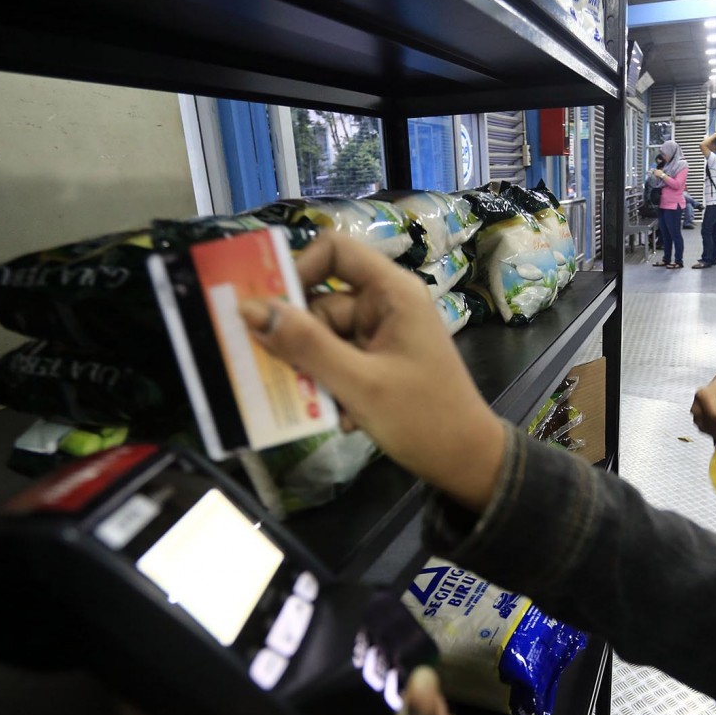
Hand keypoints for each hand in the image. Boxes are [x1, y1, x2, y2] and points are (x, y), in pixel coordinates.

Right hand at [238, 232, 503, 512]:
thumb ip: (304, 345)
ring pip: (324, 339)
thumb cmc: (423, 418)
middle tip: (280, 373)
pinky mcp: (378, 364)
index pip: (335, 251)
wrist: (467, 463)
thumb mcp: (358, 383)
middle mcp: (386, 305)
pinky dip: (332, 388)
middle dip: (301, 342)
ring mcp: (383, 336)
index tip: (270, 308)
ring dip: (315, 373)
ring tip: (323, 405)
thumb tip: (248, 309)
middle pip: (321, 303)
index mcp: (392, 292)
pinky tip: (344, 418)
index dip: (299, 270)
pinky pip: (337, 363)